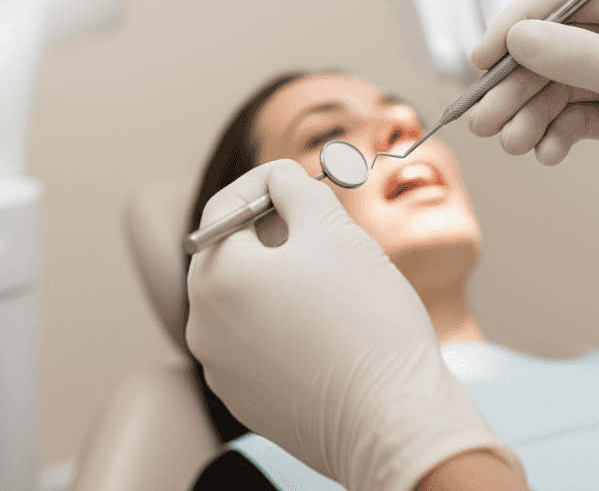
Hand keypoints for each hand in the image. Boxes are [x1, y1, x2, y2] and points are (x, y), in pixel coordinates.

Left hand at [186, 160, 523, 490]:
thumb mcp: (331, 228)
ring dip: (280, 273)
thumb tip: (279, 179)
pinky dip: (284, 317)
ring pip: (245, 297)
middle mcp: (203, 327)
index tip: (296, 178)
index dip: (262, 182)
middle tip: (320, 222)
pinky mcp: (248, 398)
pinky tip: (328, 320)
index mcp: (215, 278)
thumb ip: (295, 189)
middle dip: (273, 229)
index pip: (223, 208)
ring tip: (332, 274)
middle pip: (231, 253)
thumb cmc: (365, 319)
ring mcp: (222, 369)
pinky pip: (256, 339)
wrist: (394, 420)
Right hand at [466, 0, 598, 243]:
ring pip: (558, 88)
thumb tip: (516, 37)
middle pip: (554, 49)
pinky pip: (575, 118)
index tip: (482, 56)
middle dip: (516, 84)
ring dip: (529, 115)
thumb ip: (575, 56)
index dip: (519, 22)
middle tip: (483, 117)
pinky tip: (546, 153)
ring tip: (510, 142)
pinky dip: (555, 134)